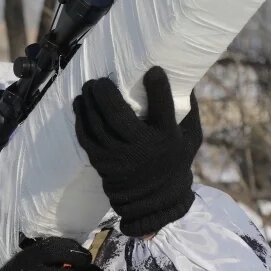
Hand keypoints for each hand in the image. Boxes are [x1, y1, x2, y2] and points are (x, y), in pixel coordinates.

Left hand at [74, 66, 201, 236]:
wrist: (156, 199)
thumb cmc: (175, 159)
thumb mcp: (191, 136)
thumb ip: (189, 109)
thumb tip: (185, 76)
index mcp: (167, 138)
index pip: (164, 109)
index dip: (158, 87)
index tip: (153, 70)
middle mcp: (142, 147)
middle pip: (117, 113)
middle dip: (105, 91)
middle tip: (101, 80)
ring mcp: (118, 157)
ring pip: (96, 123)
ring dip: (89, 101)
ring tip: (89, 87)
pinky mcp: (102, 163)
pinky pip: (86, 136)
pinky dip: (80, 118)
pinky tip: (80, 104)